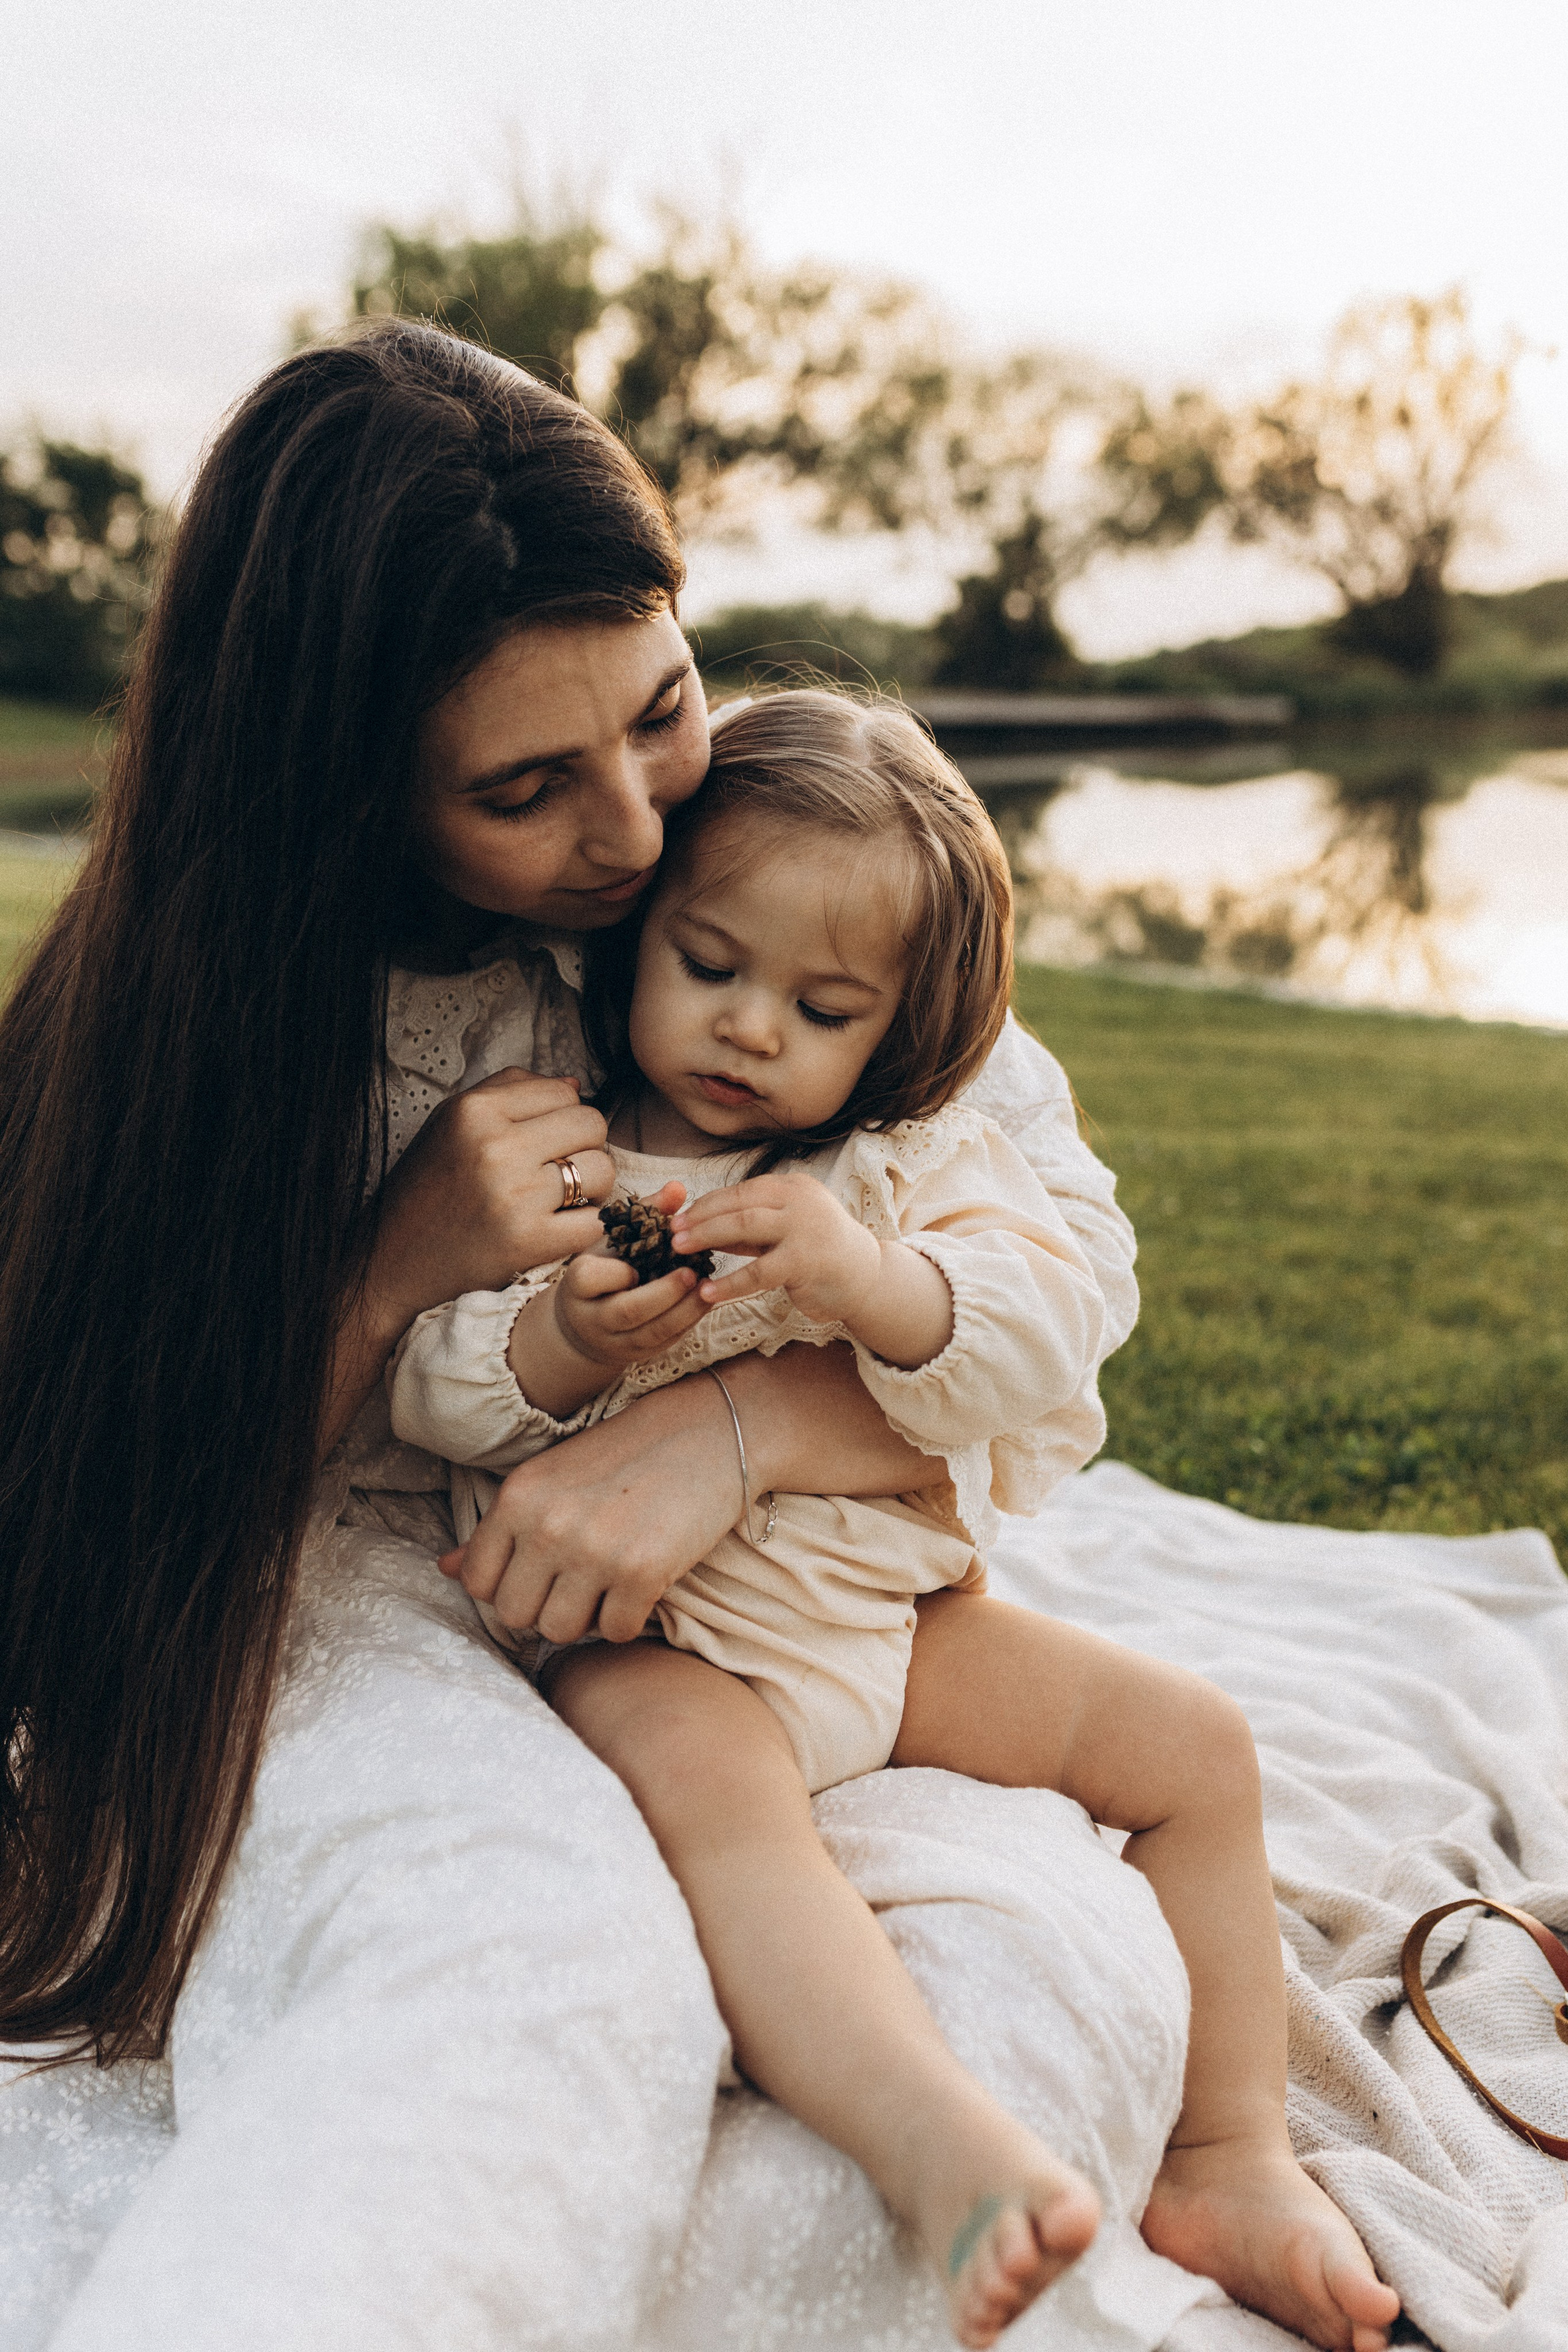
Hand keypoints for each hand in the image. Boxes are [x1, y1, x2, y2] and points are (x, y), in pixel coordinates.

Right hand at [367, 1069, 614, 1335]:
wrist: (393, 1263)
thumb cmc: (427, 1189)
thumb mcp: (451, 1124)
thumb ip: (509, 1091)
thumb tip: (575, 1085)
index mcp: (475, 1111)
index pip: (565, 1093)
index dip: (564, 1117)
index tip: (545, 1142)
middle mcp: (495, 1147)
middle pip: (592, 1125)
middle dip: (585, 1147)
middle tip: (558, 1171)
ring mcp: (514, 1195)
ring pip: (603, 1170)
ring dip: (592, 1187)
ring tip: (560, 1199)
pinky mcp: (529, 1242)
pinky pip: (594, 1221)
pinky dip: (584, 1227)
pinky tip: (558, 1229)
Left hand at [439, 1370, 751, 1642]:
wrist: (711, 1431)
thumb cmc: (629, 1454)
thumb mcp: (552, 1479)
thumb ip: (499, 1529)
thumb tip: (445, 1569)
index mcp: (518, 1497)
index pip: (477, 1582)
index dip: (508, 1588)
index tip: (540, 1575)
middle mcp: (548, 1524)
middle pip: (516, 1615)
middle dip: (546, 1608)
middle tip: (581, 1580)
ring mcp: (594, 1550)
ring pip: (561, 1631)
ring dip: (586, 1618)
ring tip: (610, 1581)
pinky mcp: (642, 1572)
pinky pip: (616, 1632)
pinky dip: (629, 1618)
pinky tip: (643, 1584)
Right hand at [504, 1181, 712, 1416]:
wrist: (585, 1322)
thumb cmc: (603, 1269)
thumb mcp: (614, 1240)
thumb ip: (645, 1213)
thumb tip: (678, 1188)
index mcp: (578, 1284)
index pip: (589, 1279)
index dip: (616, 1273)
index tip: (637, 1263)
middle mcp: (593, 1317)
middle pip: (627, 1311)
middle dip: (663, 1293)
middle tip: (692, 1273)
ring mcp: (616, 1341)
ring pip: (651, 1333)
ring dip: (684, 1311)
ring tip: (708, 1288)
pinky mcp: (639, 1355)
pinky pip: (666, 1342)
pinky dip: (688, 1322)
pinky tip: (706, 1301)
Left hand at [669, 1171, 883, 1325]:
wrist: (866, 1277)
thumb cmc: (819, 1252)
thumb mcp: (784, 1230)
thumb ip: (749, 1226)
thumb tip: (699, 1226)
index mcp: (792, 1187)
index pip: (740, 1191)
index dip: (706, 1205)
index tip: (678, 1219)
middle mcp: (799, 1200)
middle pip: (738, 1204)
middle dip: (700, 1218)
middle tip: (671, 1233)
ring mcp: (804, 1228)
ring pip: (745, 1226)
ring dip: (708, 1238)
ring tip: (680, 1253)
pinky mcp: (805, 1261)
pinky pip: (759, 1271)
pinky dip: (730, 1282)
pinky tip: (708, 1293)